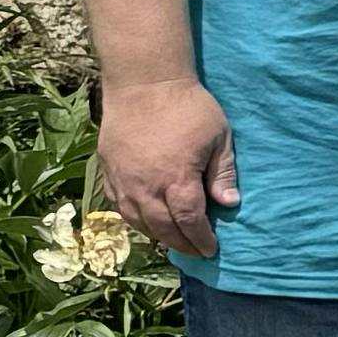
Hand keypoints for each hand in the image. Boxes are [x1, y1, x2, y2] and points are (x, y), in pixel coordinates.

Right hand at [100, 74, 237, 257]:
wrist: (144, 83)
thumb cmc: (189, 107)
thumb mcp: (219, 138)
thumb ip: (223, 173)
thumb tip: (229, 204)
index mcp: (176, 179)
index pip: (189, 221)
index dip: (200, 238)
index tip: (211, 249)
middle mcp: (146, 186)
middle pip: (163, 227)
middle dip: (181, 244)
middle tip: (195, 252)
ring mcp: (123, 180)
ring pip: (137, 221)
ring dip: (156, 236)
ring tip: (173, 242)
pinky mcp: (108, 171)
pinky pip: (119, 206)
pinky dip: (134, 219)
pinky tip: (145, 222)